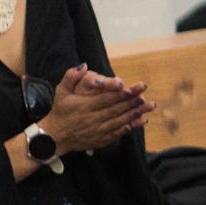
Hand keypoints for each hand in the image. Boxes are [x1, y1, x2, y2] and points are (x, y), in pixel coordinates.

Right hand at [43, 65, 157, 153]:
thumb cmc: (60, 111)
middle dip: (132, 102)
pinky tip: (143, 120)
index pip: (105, 99)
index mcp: (84, 106)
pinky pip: (119, 133)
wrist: (55, 137)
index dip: (120, 94)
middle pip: (116, 110)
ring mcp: (98, 131)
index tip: (133, 88)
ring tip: (150, 106)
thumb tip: (84, 65)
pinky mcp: (102, 139)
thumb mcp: (61, 92)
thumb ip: (71, 77)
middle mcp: (92, 119)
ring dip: (136, 114)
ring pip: (120, 121)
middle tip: (146, 95)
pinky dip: (132, 126)